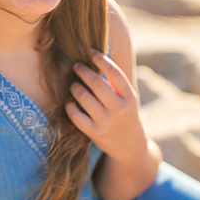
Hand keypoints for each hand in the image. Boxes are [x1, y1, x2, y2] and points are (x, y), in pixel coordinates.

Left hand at [66, 49, 148, 165]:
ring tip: (73, 84)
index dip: (100, 59)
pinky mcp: (94, 133)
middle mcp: (119, 109)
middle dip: (83, 71)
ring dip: (74, 87)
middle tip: (76, 65)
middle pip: (96, 83)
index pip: (114, 72)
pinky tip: (69, 102)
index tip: (90, 52)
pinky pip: (76, 116)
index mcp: (129, 97)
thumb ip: (115, 82)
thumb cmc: (126, 115)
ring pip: (83, 97)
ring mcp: (106, 122)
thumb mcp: (127, 99)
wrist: (130, 146)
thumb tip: (94, 58)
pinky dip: (69, 106)